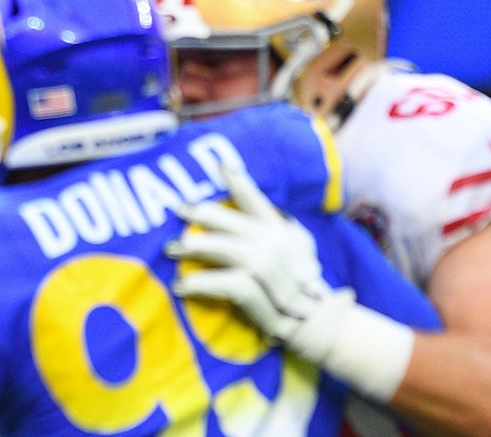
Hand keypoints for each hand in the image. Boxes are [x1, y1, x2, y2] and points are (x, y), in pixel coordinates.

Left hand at [166, 165, 341, 358]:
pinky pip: (230, 285)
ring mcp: (276, 275)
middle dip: (205, 215)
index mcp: (283, 233)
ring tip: (171, 250)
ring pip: (231, 251)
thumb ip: (265, 228)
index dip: (240, 182)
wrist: (320, 325)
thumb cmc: (294, 286)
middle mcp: (281, 249)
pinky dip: (203, 284)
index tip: (220, 165)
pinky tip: (182, 286)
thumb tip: (228, 201)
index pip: (258, 203)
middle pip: (236, 224)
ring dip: (197, 248)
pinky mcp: (268, 302)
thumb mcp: (289, 252)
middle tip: (178, 211)